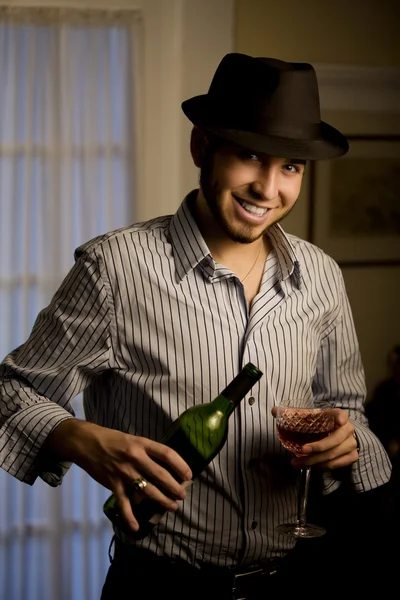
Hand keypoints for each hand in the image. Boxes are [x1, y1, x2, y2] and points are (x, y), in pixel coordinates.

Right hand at [42, 419, 191, 532]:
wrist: (86, 442)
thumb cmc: (112, 439)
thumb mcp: (132, 439)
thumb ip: (146, 451)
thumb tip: (164, 464)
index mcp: (142, 444)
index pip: (167, 454)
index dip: (180, 465)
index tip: (189, 475)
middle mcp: (135, 458)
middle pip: (161, 475)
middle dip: (175, 488)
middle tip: (182, 495)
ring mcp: (124, 472)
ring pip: (148, 490)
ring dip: (162, 501)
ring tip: (172, 507)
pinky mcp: (113, 484)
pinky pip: (124, 503)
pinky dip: (129, 517)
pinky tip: (136, 527)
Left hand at [271, 406, 358, 469]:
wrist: (339, 436)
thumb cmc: (322, 425)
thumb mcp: (311, 418)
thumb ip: (293, 414)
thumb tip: (274, 410)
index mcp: (339, 416)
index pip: (341, 415)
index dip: (340, 418)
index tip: (340, 421)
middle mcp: (348, 430)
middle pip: (334, 440)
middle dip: (317, 447)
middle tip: (302, 451)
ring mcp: (352, 444)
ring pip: (333, 455)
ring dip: (315, 461)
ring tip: (297, 463)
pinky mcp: (352, 456)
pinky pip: (336, 464)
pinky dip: (322, 466)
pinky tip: (310, 466)